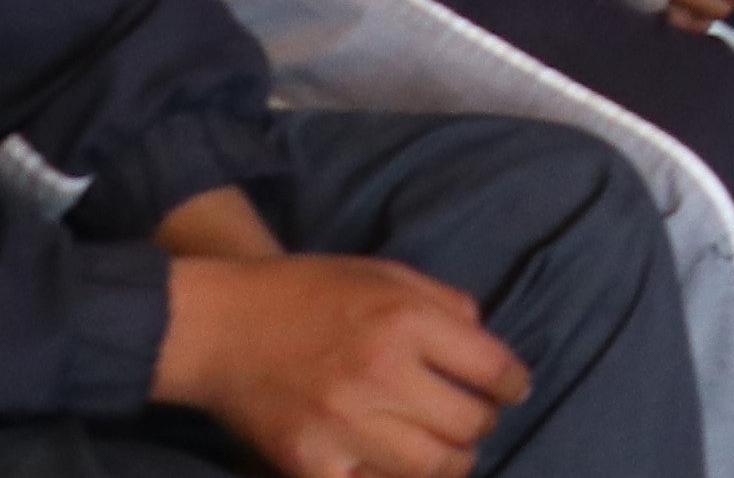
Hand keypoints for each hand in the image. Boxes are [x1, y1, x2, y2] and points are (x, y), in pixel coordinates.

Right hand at [152, 238, 531, 477]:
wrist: (219, 327)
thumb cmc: (307, 293)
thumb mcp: (387, 274)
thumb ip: (445, 305)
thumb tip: (487, 343)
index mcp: (405, 321)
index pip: (492, 368)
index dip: (514, 384)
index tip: (513, 391)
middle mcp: (381, 374)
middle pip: (469, 424)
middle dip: (483, 424)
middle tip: (476, 421)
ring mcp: (344, 425)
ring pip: (432, 468)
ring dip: (451, 462)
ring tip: (446, 451)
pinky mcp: (310, 463)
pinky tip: (393, 466)